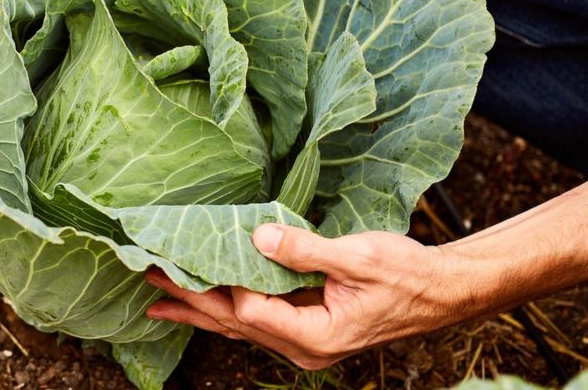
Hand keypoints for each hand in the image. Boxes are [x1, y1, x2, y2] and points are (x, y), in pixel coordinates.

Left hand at [145, 224, 471, 368]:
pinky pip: (257, 321)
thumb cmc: (406, 275)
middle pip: (235, 324)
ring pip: (240, 327)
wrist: (439, 293)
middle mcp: (304, 349)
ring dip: (201, 310)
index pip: (251, 310)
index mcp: (316, 335)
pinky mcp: (307, 330)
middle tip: (148, 278)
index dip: (220, 283)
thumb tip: (258, 238)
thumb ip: (305, 251)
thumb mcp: (357, 257)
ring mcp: (304, 344)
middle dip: (190, 301)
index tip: (185, 257)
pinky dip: (227, 309)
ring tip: (159, 300)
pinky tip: (206, 303)